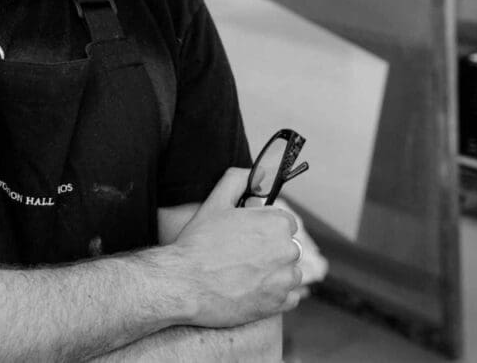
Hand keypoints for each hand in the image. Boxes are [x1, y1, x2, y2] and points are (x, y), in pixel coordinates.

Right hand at [170, 167, 303, 326]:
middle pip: (288, 247)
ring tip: (244, 273)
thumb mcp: (214, 203)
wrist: (185, 284)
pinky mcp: (279, 304)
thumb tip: (254, 171)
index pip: (286, 222)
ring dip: (274, 273)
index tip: (249, 235)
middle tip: (241, 255)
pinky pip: (290, 297)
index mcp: (275, 223)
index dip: (265, 227)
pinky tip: (252, 289)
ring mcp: (285, 280)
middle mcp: (287, 250)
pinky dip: (276, 294)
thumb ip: (236, 181)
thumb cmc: (198, 243)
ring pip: (290, 272)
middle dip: (270, 250)